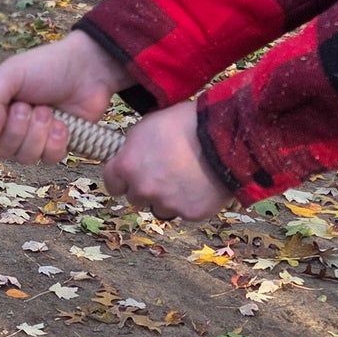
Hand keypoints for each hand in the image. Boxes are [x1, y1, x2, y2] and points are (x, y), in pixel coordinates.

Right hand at [0, 31, 129, 165]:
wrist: (87, 69)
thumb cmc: (46, 67)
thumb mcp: (11, 74)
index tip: (9, 109)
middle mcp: (10, 126)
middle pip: (2, 150)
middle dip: (19, 129)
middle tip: (32, 107)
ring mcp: (34, 138)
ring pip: (25, 158)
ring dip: (38, 135)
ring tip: (49, 112)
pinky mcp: (56, 146)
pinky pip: (48, 159)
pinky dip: (56, 142)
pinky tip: (63, 124)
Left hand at [102, 100, 232, 220]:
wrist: (226, 137)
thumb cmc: (186, 123)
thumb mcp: (148, 126)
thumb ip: (132, 149)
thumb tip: (128, 158)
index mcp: (127, 166)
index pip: (111, 184)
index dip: (122, 178)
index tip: (130, 174)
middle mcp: (143, 189)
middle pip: (135, 197)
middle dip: (145, 187)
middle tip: (164, 172)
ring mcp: (166, 204)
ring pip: (159, 207)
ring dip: (167, 197)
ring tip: (185, 177)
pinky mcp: (189, 213)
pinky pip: (183, 211)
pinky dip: (189, 201)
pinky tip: (201, 184)